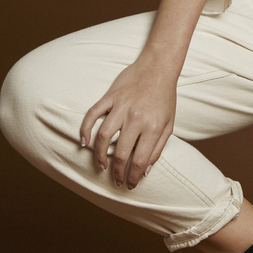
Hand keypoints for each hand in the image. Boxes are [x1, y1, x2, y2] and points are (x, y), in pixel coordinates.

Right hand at [80, 52, 177, 189]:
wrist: (158, 67)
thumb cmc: (165, 97)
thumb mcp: (169, 124)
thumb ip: (158, 148)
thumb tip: (146, 171)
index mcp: (152, 127)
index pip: (140, 161)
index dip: (133, 177)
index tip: (129, 185)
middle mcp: (135, 118)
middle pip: (120, 153)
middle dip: (117, 172)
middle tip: (115, 181)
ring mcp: (121, 106)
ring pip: (103, 136)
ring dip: (99, 155)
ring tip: (102, 166)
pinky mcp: (110, 97)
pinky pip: (93, 114)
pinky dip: (86, 129)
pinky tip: (84, 143)